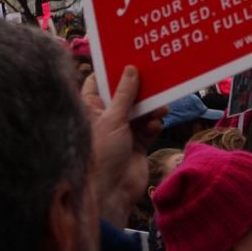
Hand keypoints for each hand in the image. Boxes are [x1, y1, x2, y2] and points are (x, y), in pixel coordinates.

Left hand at [81, 67, 165, 227]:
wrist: (112, 195)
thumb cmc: (103, 154)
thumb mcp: (112, 119)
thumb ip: (124, 93)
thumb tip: (131, 68)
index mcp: (91, 108)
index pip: (99, 82)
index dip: (112, 70)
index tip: (128, 56)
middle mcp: (105, 117)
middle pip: (123, 93)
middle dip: (138, 86)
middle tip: (153, 72)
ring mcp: (122, 130)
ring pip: (139, 109)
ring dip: (150, 106)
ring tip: (161, 104)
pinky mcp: (137, 143)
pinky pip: (148, 126)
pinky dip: (153, 123)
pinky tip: (156, 124)